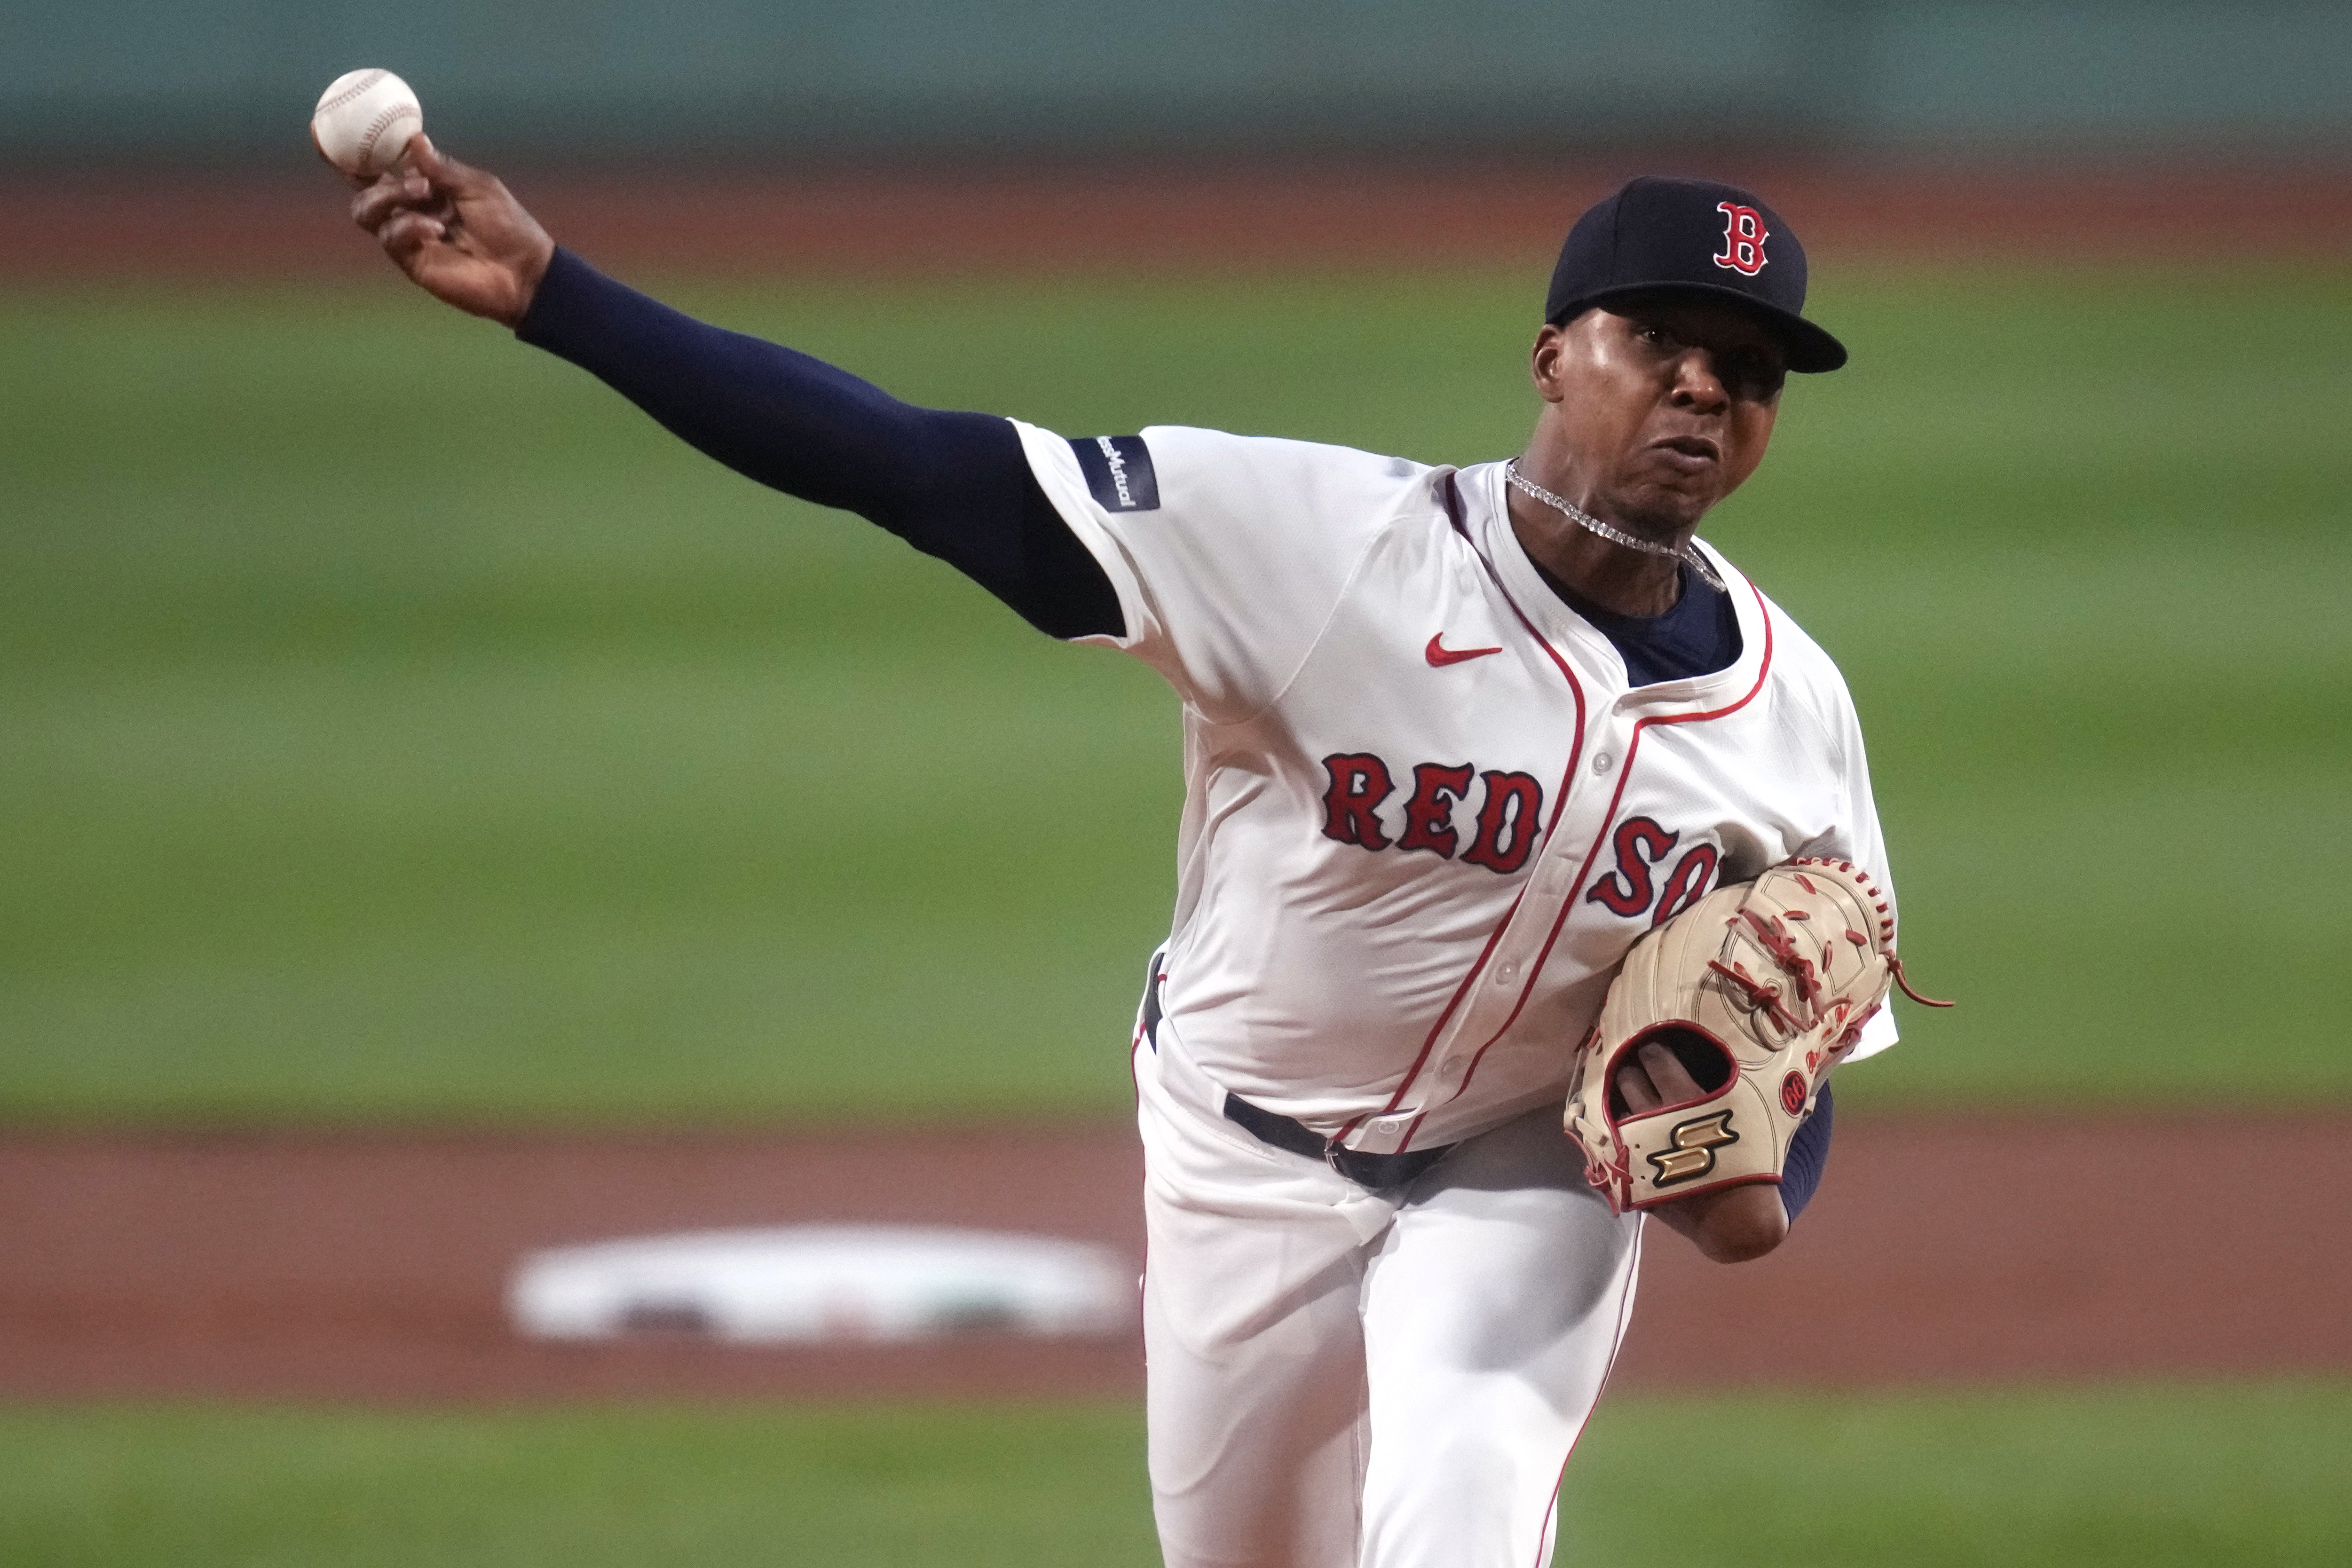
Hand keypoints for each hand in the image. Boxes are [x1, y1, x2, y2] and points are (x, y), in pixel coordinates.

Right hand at [348, 136, 553, 327]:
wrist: (525, 272)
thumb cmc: (510, 227)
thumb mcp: (478, 187)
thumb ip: (443, 168)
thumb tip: (413, 140)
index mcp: (424, 186)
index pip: (378, 164)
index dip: (349, 149)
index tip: (322, 126)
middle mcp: (409, 209)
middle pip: (362, 188)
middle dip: (366, 174)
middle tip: (410, 176)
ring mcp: (407, 236)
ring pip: (366, 211)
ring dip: (389, 197)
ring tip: (424, 196)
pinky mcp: (410, 262)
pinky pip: (390, 237)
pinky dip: (409, 226)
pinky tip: (436, 230)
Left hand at [1612, 1039, 1788, 1263]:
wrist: (1739, 1222)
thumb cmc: (1758, 1165)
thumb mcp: (1770, 1121)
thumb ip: (1777, 1087)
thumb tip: (1806, 1060)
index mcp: (1690, 1100)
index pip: (1658, 1059)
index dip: (1653, 1050)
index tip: (1653, 1047)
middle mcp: (1658, 1119)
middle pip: (1629, 1081)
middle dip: (1630, 1070)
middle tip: (1634, 1067)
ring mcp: (1642, 1148)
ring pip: (1615, 1110)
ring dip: (1619, 1098)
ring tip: (1626, 1093)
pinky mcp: (1633, 1175)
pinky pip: (1611, 1146)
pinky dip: (1613, 1135)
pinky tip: (1622, 1128)